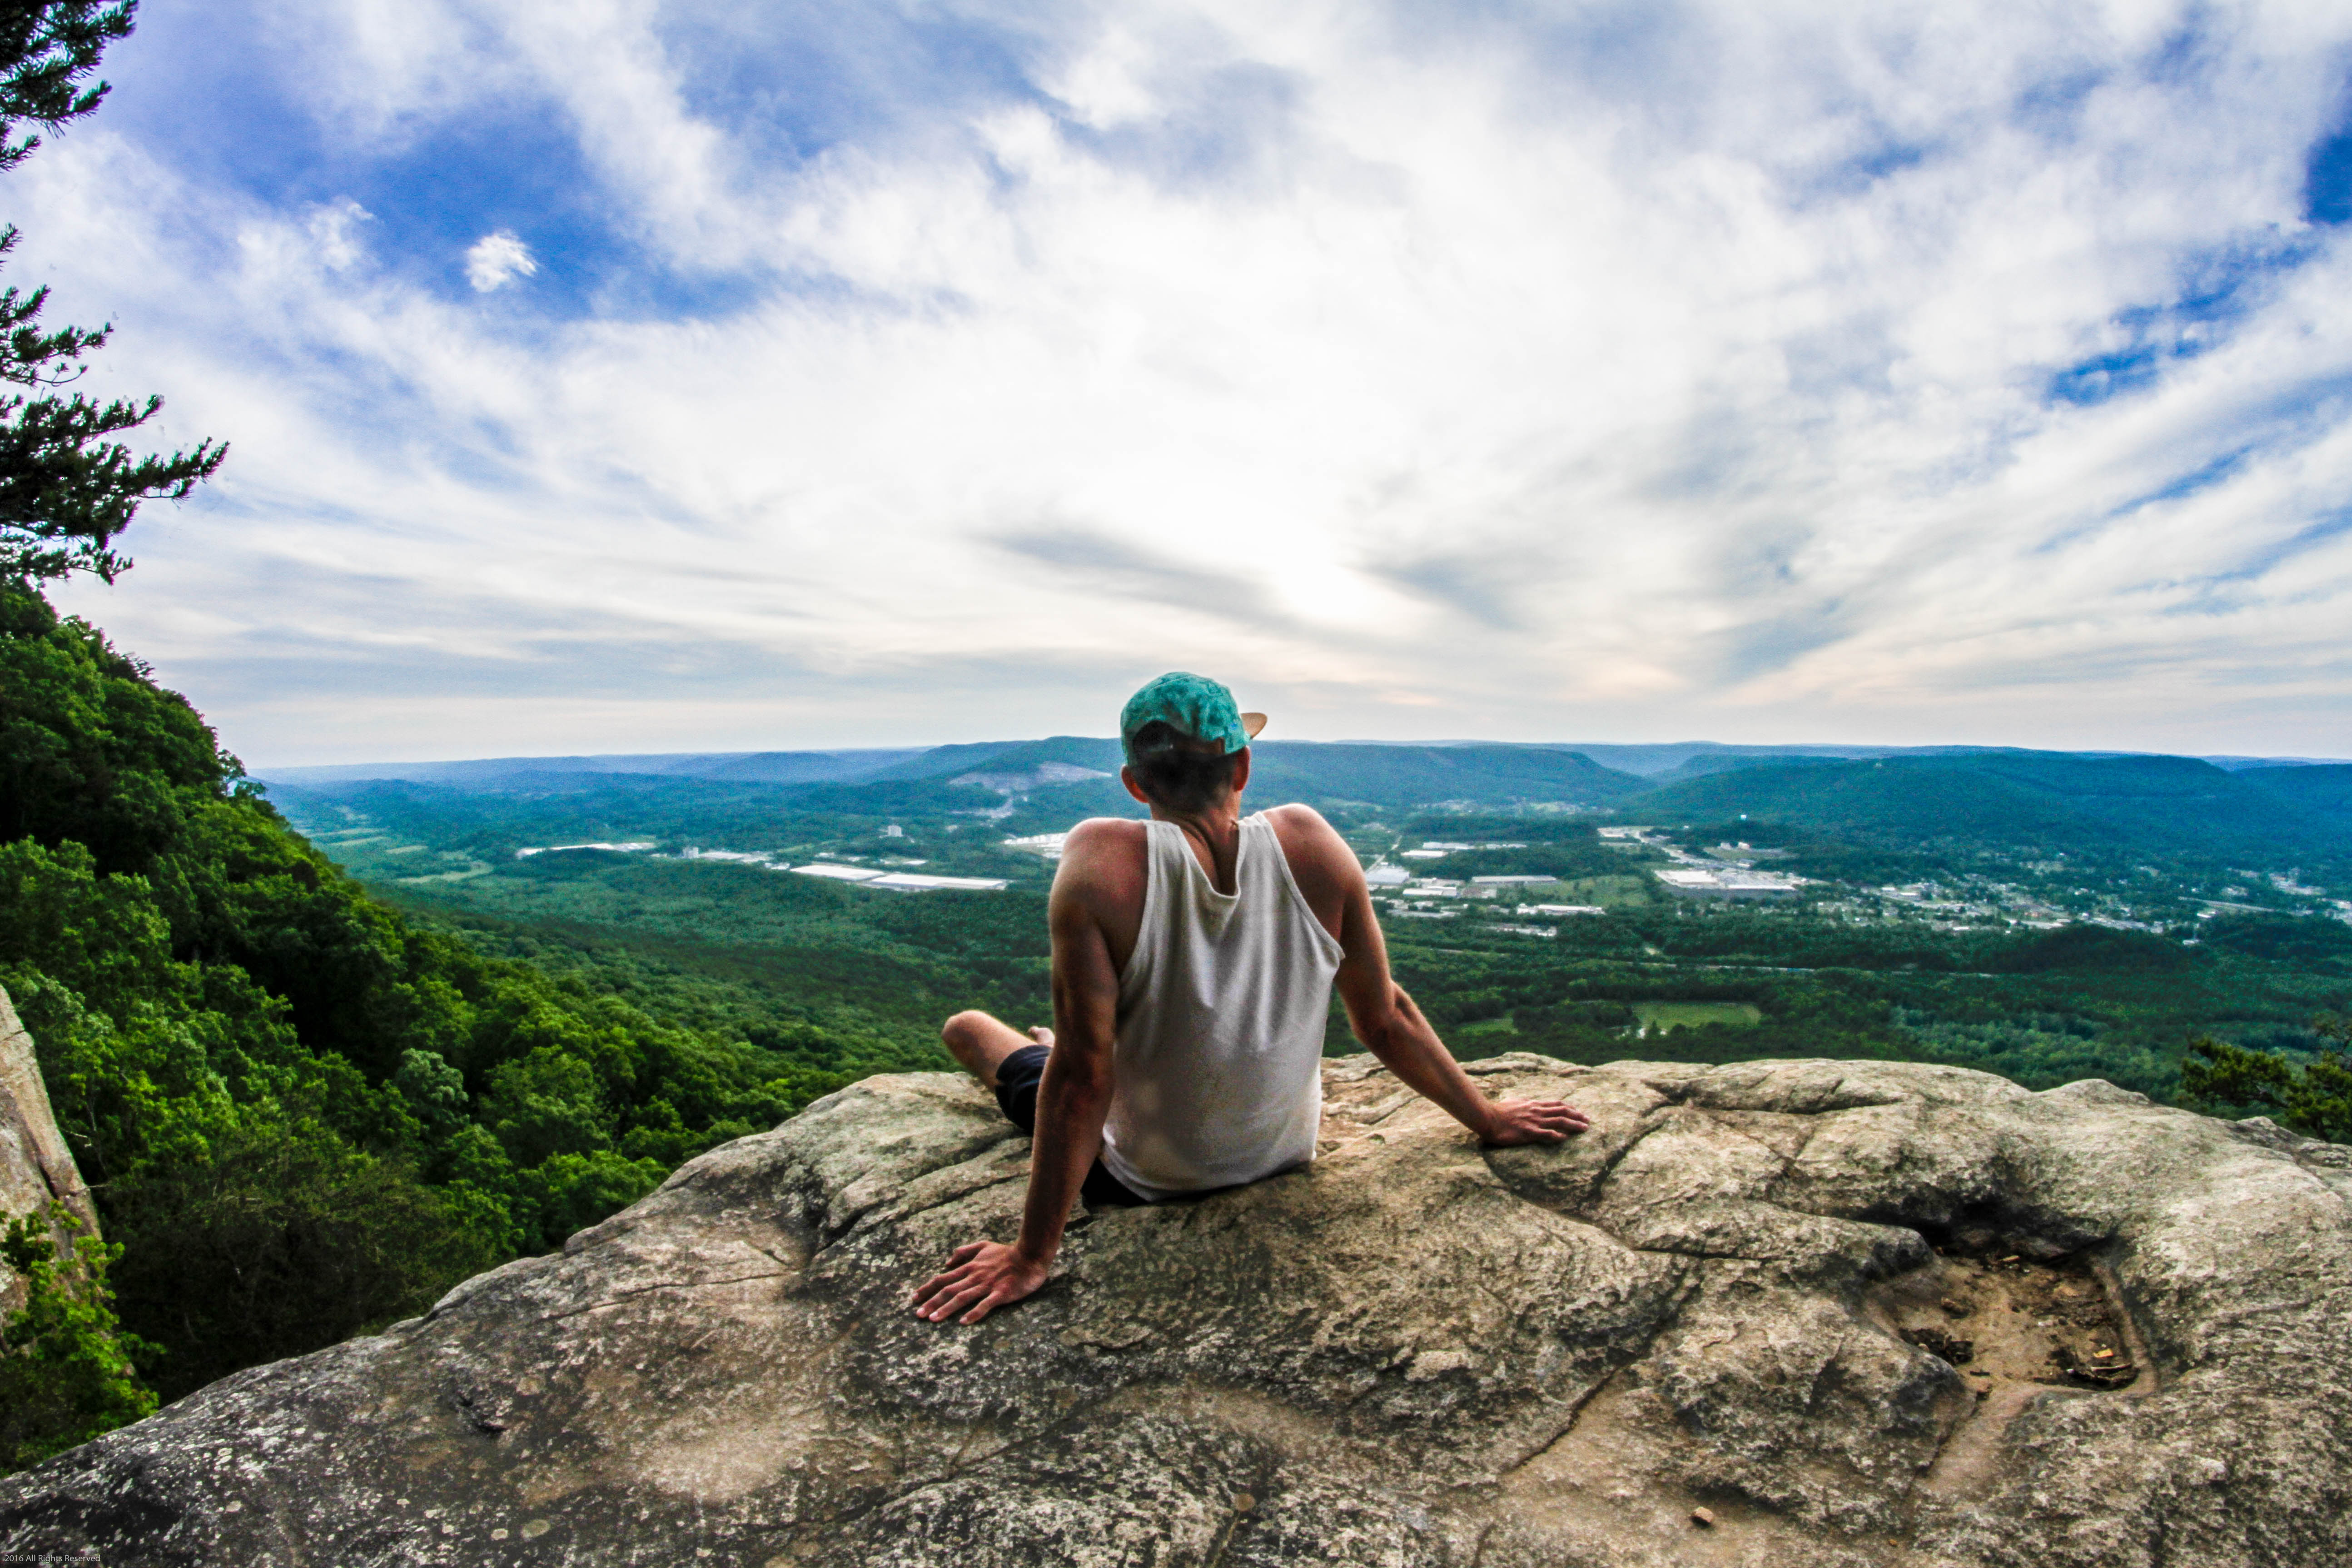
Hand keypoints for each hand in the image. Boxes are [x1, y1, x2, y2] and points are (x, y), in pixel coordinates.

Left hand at [911, 1240, 1049, 1324]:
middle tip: (917, 1314)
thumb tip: (946, 1263)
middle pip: (948, 1290)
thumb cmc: (1007, 1252)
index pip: (943, 1278)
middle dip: (931, 1302)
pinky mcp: (1001, 1293)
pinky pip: (985, 1305)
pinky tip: (963, 1322)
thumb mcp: (983, 1245)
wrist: (1030, 1256)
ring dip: (946, 1309)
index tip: (914, 1298)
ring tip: (932, 1319)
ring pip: (962, 1298)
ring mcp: (987, 1285)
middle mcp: (975, 1276)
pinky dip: (974, 1313)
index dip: (927, 1288)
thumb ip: (964, 1251)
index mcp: (970, 1267)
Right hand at [1479, 1097, 1590, 1145]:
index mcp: (1534, 1104)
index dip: (1570, 1108)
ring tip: (1584, 1129)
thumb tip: (1528, 1102)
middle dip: (1577, 1116)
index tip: (1579, 1112)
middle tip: (1588, 1121)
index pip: (1557, 1104)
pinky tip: (1566, 1139)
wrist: (1488, 1117)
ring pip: (1559, 1121)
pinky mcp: (1529, 1133)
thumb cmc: (1499, 1111)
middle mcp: (1537, 1111)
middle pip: (1562, 1112)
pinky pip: (1547, 1134)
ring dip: (1574, 1125)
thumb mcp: (1514, 1102)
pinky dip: (1558, 1136)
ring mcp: (1534, 1122)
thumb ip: (1524, 1102)